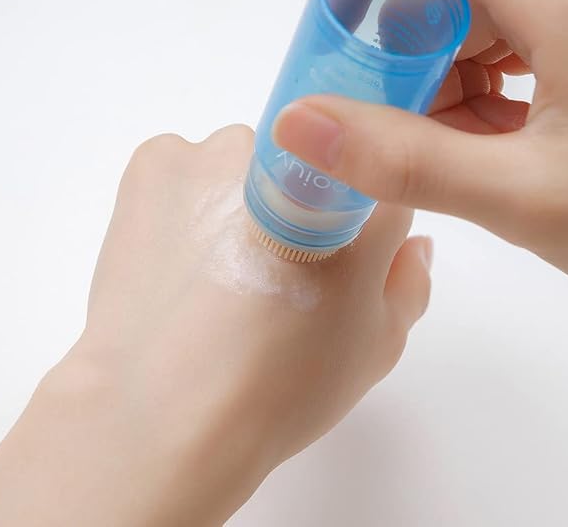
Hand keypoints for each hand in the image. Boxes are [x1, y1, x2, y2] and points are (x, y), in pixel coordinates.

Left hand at [0, 126, 431, 526]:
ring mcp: (219, 151)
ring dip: (236, 201)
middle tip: (268, 276)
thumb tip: (410, 243)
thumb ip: (408, 280)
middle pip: (305, 166)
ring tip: (215, 274)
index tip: (330, 262)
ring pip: (241, 164)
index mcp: (358, 196)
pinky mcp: (157, 160)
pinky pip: (184, 165)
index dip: (354, 224)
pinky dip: (185, 198)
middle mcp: (294, 153)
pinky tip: (178, 255)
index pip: (372, 180)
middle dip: (294, 209)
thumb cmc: (278, 387)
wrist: (162, 416)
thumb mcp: (375, 345)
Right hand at [273, 0, 567, 306]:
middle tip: (384, 132)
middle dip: (398, 56)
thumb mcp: (522, 200)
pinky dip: (479, 90)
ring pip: (474, 20)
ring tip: (454, 156)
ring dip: (440, 83)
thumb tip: (298, 123)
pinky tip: (490, 144)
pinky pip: (511, 40)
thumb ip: (404, 161)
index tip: (324, 31)